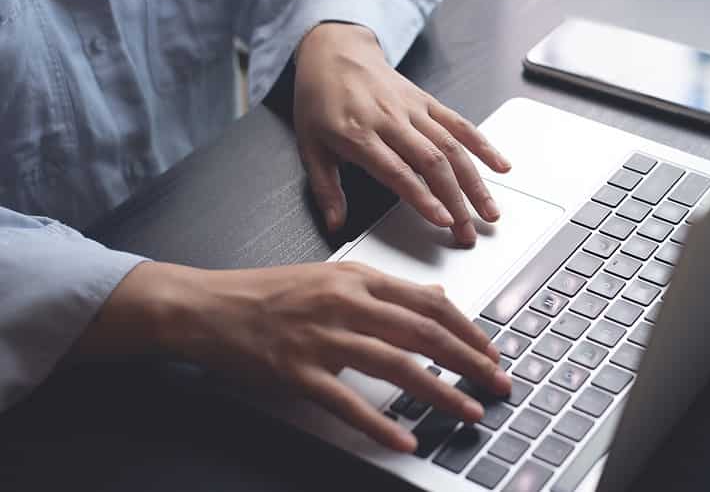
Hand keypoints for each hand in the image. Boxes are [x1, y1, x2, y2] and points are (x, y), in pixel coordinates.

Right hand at [74, 260, 510, 452]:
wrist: (206, 306)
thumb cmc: (268, 292)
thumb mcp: (332, 277)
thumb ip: (386, 289)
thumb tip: (435, 298)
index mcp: (357, 278)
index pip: (428, 302)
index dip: (467, 328)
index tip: (490, 349)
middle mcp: (345, 303)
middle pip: (423, 332)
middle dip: (469, 360)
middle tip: (497, 381)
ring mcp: (321, 337)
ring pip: (395, 365)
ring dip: (440, 391)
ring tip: (468, 410)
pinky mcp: (296, 372)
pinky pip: (346, 402)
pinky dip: (380, 423)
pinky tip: (406, 438)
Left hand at [293, 23, 510, 244]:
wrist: (334, 51)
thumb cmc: (319, 99)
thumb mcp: (309, 145)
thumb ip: (325, 188)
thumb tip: (335, 224)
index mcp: (358, 134)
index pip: (398, 171)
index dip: (423, 198)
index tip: (442, 221)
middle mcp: (391, 120)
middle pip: (432, 163)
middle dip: (456, 201)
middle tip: (469, 231)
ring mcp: (413, 109)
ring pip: (452, 146)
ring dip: (475, 182)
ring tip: (490, 211)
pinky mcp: (427, 101)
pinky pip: (459, 124)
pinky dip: (483, 145)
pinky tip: (500, 166)